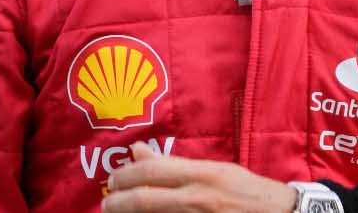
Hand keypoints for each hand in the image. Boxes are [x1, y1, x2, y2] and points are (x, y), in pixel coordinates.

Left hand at [101, 141, 296, 212]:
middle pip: (144, 198)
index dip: (126, 175)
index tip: (115, 180)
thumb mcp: (217, 169)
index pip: (153, 170)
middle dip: (117, 201)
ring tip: (118, 212)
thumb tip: (137, 151)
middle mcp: (198, 196)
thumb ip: (176, 164)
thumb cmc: (248, 191)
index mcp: (203, 173)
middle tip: (108, 202)